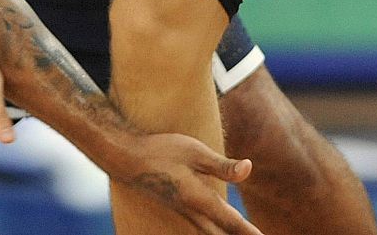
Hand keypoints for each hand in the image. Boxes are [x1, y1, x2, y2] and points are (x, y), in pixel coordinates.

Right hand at [106, 131, 262, 234]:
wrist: (127, 158)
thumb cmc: (161, 150)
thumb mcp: (194, 151)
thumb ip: (222, 165)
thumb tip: (249, 169)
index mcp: (199, 199)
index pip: (232, 222)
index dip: (249, 233)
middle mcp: (192, 211)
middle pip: (222, 233)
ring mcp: (184, 211)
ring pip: (211, 232)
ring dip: (227, 234)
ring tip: (241, 233)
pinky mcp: (179, 206)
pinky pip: (202, 226)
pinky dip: (215, 230)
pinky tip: (217, 227)